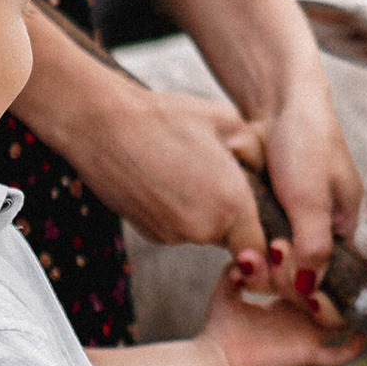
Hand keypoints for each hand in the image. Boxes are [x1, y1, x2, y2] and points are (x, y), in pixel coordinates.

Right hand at [25, 53, 273, 258]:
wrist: (102, 124)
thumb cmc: (167, 117)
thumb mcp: (228, 122)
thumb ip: (256, 154)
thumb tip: (263, 172)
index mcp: (232, 205)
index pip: (261, 248)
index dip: (263, 236)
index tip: (257, 218)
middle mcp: (203, 230)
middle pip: (231, 237)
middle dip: (232, 214)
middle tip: (219, 176)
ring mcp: (173, 235)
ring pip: (203, 232)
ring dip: (203, 211)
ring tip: (186, 170)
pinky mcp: (149, 234)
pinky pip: (177, 229)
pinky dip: (177, 211)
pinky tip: (165, 178)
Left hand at [199, 263, 363, 365]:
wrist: (216, 356)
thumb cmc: (220, 327)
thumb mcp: (228, 287)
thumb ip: (237, 266)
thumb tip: (246, 251)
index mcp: (286, 305)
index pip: (311, 282)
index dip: (310, 267)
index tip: (295, 249)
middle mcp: (300, 321)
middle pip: (327, 297)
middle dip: (324, 280)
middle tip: (319, 265)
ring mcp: (306, 339)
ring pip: (338, 321)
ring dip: (338, 305)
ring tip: (330, 290)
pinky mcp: (306, 355)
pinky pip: (338, 354)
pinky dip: (354, 345)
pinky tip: (363, 330)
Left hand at [253, 73, 361, 293]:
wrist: (279, 102)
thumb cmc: (306, 141)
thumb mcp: (310, 200)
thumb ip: (314, 247)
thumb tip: (309, 291)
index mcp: (351, 227)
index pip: (340, 280)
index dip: (314, 291)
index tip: (289, 287)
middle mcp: (329, 229)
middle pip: (311, 276)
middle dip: (286, 278)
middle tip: (263, 264)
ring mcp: (303, 222)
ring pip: (287, 262)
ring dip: (268, 265)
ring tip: (251, 258)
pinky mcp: (279, 214)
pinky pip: (269, 244)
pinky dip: (257, 249)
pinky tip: (242, 250)